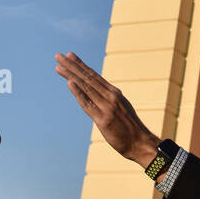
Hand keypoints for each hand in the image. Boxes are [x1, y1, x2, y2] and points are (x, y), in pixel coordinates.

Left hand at [55, 52, 159, 167]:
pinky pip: (87, 104)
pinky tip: (70, 83)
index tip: (70, 55)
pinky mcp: (103, 119)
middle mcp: (110, 96)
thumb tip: (100, 94)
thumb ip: (110, 100)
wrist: (140, 143)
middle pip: (87, 77)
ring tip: (58, 66)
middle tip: (58, 56)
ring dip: (71, 75)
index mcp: (114, 92)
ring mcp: (106, 107)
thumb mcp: (121, 108)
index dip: (80, 65)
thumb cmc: (130, 128)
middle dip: (72, 66)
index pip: (93, 75)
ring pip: (85, 87)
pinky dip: (78, 92)